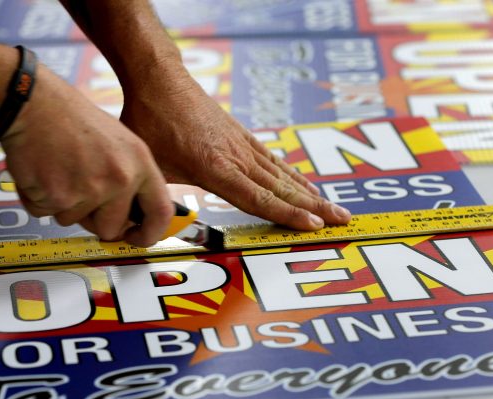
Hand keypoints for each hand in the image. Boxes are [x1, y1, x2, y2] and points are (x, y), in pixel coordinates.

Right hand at [0, 67, 173, 246]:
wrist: (33, 103)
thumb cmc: (71, 119)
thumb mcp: (120, 143)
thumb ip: (131, 178)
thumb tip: (133, 216)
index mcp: (140, 164)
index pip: (160, 212)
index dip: (149, 234)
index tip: (137, 239)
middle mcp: (120, 179)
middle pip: (111, 228)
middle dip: (93, 220)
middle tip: (78, 192)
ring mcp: (89, 190)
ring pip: (74, 221)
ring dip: (62, 204)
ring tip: (59, 170)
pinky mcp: (58, 197)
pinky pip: (47, 213)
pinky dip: (39, 198)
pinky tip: (42, 171)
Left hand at [119, 66, 351, 230]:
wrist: (159, 79)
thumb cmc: (151, 121)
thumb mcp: (151, 164)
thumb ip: (160, 195)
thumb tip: (150, 222)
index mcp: (214, 168)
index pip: (258, 198)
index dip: (287, 214)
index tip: (314, 225)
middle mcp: (236, 157)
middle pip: (282, 188)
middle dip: (314, 207)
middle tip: (342, 220)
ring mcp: (242, 145)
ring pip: (283, 174)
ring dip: (311, 193)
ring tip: (336, 208)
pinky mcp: (241, 136)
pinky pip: (273, 161)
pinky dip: (293, 175)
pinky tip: (306, 185)